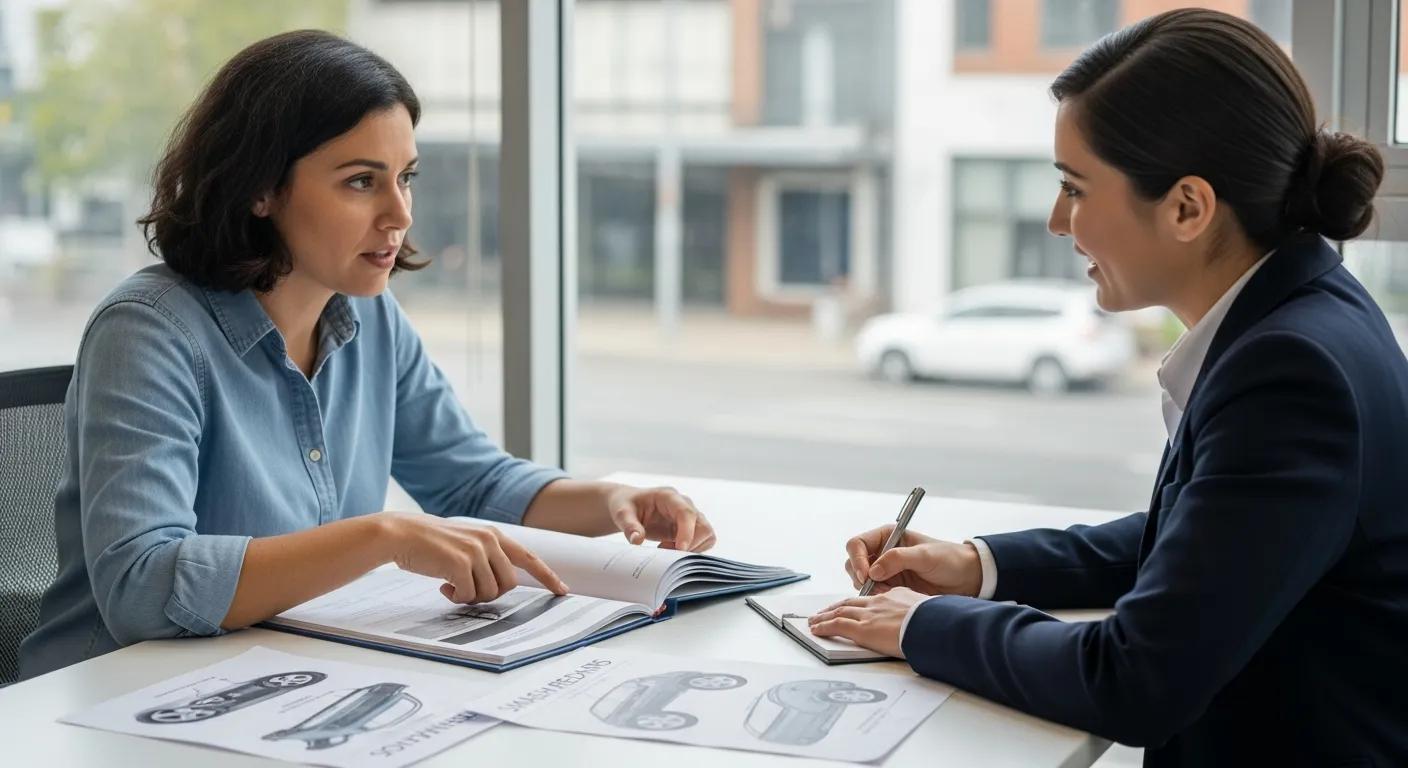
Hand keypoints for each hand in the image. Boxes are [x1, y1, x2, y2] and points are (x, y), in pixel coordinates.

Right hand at [381, 512, 569, 602]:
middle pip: (508, 584)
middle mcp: (490, 541)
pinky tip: (442, 585)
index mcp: (494, 535)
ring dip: (470, 596)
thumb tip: (501, 585)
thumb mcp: (467, 543)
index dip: (548, 576)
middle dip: (489, 593)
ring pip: (489, 592)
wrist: (402, 533)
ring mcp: (476, 551)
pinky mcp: (460, 563)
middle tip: (466, 589)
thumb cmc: (432, 544)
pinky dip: (455, 597)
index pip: (529, 557)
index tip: (563, 591)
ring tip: (452, 584)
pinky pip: (468, 595)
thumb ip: (487, 557)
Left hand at [606, 485, 715, 550]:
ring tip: (666, 549)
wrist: (628, 506)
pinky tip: (671, 549)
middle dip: (689, 544)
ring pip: (707, 535)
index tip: (680, 549)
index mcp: (669, 497)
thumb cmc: (626, 505)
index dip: (687, 532)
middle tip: (664, 549)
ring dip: (691, 548)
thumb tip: (637, 540)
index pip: (686, 513)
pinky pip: (702, 541)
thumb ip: (629, 526)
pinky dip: (692, 550)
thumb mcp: (621, 513)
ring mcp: (689, 517)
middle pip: (703, 526)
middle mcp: (683, 505)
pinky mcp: (689, 528)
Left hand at [807, 588, 928, 657]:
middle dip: (835, 607)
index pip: (871, 599)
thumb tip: (926, 625)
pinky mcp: (863, 629)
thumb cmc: (940, 621)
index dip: (858, 603)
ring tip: (815, 621)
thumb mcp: (931, 612)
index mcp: (896, 596)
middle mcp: (879, 602)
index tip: (852, 608)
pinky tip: (816, 629)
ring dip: (824, 616)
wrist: (937, 625)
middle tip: (824, 612)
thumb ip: (921, 615)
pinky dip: (824, 626)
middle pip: (851, 603)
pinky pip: (837, 625)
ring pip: (839, 612)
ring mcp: (870, 615)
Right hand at [844, 525, 981, 596]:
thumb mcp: (925, 555)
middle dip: (860, 576)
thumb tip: (873, 571)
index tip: (867, 575)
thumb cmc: (949, 559)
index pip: (857, 544)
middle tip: (875, 588)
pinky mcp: (891, 587)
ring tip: (887, 594)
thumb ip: (898, 559)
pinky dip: (876, 598)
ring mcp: (885, 571)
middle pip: (854, 563)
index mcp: (887, 536)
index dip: (857, 559)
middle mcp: (882, 552)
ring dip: (868, 589)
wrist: (967, 578)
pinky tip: (891, 599)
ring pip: (860, 580)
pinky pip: (872, 593)